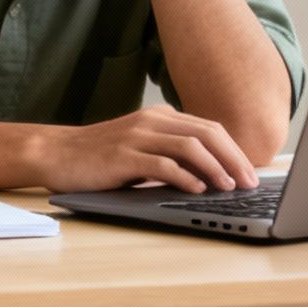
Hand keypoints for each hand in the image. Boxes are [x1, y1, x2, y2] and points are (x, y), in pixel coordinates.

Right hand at [31, 105, 260, 193]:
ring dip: (214, 167)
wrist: (57, 153)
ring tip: (229, 187)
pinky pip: (161, 163)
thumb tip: (211, 175)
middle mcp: (152, 121)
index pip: (209, 128)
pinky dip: (184, 176)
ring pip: (189, 146)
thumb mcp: (141, 149)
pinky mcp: (123, 155)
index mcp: (160, 117)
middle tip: (250, 182)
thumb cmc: (101, 157)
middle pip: (206, 133)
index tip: (251, 172)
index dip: (234, 150)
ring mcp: (137, 136)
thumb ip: (171, 154)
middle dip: (233, 158)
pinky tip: (197, 189)